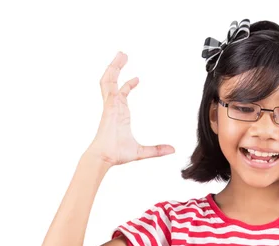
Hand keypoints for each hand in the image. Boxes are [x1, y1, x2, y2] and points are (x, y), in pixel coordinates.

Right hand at [86, 51, 174, 167]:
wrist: (105, 157)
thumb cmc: (117, 154)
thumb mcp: (142, 152)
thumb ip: (157, 149)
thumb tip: (173, 149)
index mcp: (119, 114)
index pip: (122, 93)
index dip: (128, 85)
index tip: (137, 78)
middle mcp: (113, 107)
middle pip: (112, 82)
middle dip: (117, 68)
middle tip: (123, 55)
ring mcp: (110, 106)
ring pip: (108, 80)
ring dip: (114, 66)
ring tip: (121, 54)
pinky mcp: (108, 106)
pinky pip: (107, 87)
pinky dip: (110, 76)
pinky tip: (117, 66)